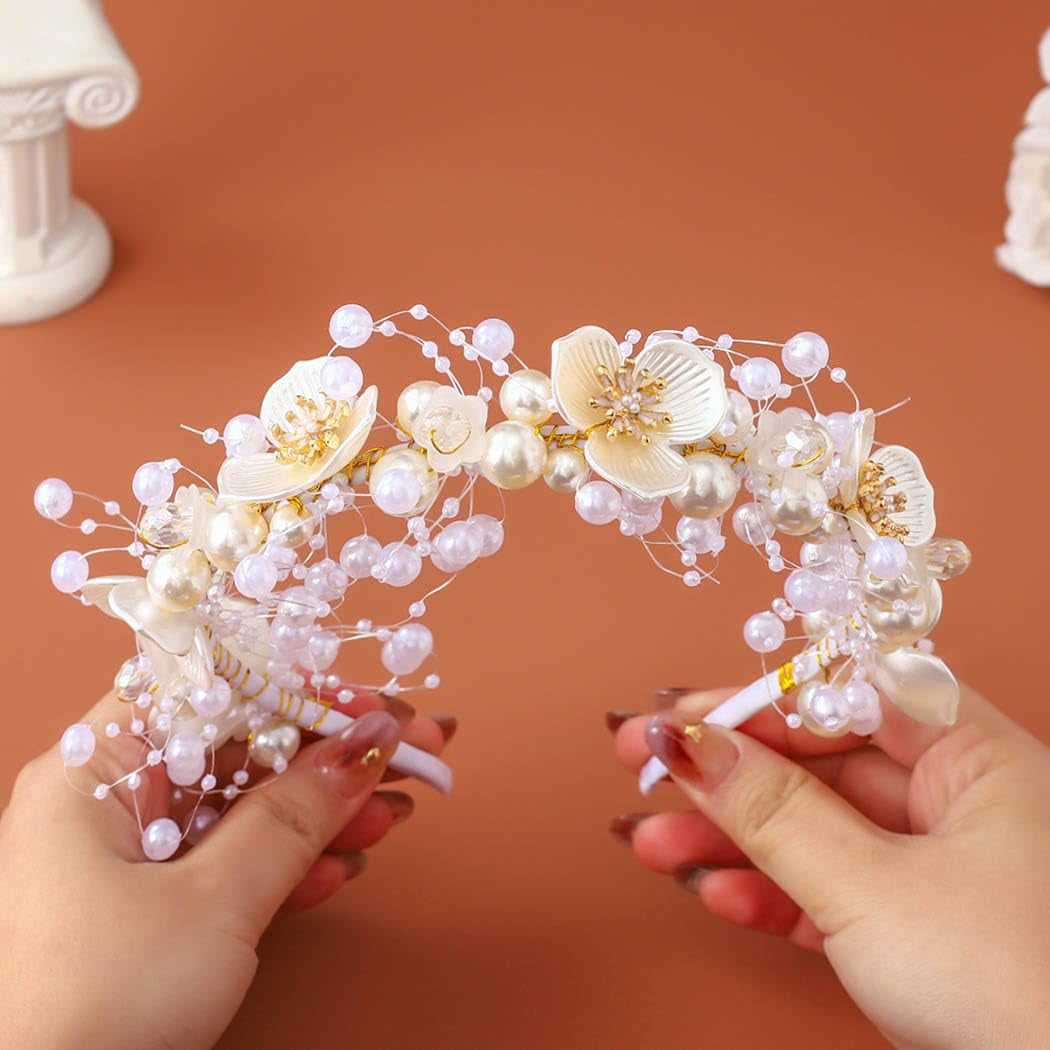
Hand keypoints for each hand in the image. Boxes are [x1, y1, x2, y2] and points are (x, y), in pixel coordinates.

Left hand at [0, 691, 453, 1049]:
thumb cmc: (93, 1013)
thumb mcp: (212, 902)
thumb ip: (295, 813)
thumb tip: (366, 742)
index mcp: (93, 768)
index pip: (215, 690)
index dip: (302, 691)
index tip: (376, 709)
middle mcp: (108, 798)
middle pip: (240, 746)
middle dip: (331, 757)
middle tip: (414, 753)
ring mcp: (130, 855)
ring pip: (246, 805)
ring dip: (324, 812)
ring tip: (393, 813)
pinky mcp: (151, 905)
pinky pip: (233, 859)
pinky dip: (291, 862)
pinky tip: (343, 865)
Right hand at [609, 684, 1049, 1049]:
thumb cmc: (1018, 993)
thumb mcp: (873, 889)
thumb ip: (773, 811)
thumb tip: (691, 742)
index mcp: (976, 758)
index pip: (847, 694)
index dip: (758, 701)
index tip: (681, 716)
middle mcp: (958, 800)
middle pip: (817, 762)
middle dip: (724, 775)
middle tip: (643, 766)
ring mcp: (934, 867)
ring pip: (812, 829)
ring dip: (728, 838)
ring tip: (650, 840)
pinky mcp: (914, 927)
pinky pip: (827, 889)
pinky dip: (768, 892)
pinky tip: (712, 888)